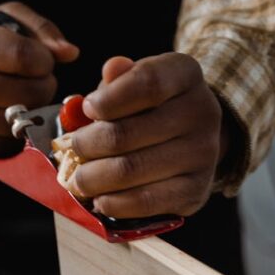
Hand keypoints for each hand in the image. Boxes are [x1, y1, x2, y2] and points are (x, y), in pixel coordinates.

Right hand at [0, 2, 77, 155]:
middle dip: (43, 87)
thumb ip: (41, 29)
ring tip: (23, 96)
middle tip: (37, 81)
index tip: (43, 61)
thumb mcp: (5, 19)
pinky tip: (6, 114)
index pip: (22, 57)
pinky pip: (8, 141)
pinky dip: (16, 130)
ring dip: (33, 111)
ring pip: (19, 121)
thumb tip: (70, 53)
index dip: (44, 61)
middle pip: (25, 93)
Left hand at [70, 54, 228, 218]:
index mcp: (185, 75)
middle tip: (71, 150)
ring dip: (93, 178)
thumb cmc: (152, 108)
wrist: (192, 141)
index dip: (108, 100)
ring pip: (130, 170)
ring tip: (79, 178)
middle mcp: (202, 112)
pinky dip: (114, 203)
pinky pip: (145, 201)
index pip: (147, 83)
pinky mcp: (195, 190)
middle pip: (127, 134)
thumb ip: (119, 80)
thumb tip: (111, 71)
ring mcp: (203, 154)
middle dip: (87, 145)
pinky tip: (100, 199)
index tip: (87, 109)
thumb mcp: (135, 83)